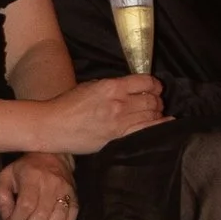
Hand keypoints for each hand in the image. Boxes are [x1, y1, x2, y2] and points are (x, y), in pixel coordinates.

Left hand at [0, 152, 78, 219]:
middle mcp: (51, 183)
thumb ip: (1, 198)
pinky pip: (71, 217)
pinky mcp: (75, 197)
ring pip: (57, 218)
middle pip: (42, 215)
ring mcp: (65, 190)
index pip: (26, 205)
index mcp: (32, 176)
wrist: (53, 156)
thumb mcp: (6, 177)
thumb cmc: (25, 169)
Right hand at [28, 75, 161, 153]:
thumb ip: (114, 86)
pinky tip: (167, 123)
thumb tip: (133, 88)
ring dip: (157, 112)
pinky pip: (145, 131)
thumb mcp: (92, 86)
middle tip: (155, 102)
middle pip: (152, 99)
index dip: (154, 84)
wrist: (53, 125)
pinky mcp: (117, 138)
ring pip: (152, 114)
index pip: (146, 81)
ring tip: (155, 113)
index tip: (154, 87)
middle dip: (157, 100)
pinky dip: (160, 126)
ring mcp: (119, 122)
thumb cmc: (68, 105)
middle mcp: (119, 103)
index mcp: (112, 86)